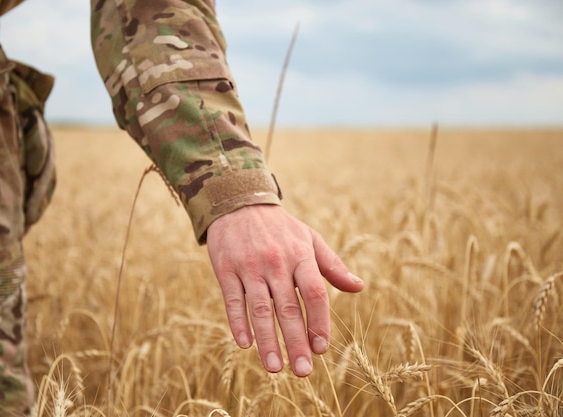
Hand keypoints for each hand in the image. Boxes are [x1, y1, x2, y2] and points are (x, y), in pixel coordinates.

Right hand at [206, 205, 363, 376]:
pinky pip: (233, 300)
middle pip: (288, 307)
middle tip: (302, 371)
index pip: (314, 293)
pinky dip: (238, 323)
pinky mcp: (225, 268)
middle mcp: (275, 262)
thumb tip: (359, 288)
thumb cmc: (280, 228)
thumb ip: (333, 266)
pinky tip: (245, 344)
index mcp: (300, 255)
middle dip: (295, 341)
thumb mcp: (309, 239)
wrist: (239, 203)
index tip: (321, 349)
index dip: (318, 322)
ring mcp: (249, 266)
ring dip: (267, 340)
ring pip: (259, 309)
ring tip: (274, 368)